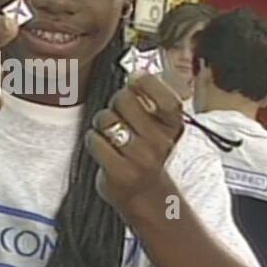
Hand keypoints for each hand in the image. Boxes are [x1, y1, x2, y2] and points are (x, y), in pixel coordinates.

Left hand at [85, 73, 184, 210]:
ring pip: (106, 119)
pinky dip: (93, 140)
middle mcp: (161, 142)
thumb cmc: (145, 150)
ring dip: (101, 123)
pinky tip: (104, 148)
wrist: (144, 193)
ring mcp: (141, 159)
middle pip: (124, 100)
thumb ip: (148, 99)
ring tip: (110, 134)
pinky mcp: (120, 173)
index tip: (134, 78)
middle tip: (118, 113)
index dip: (146, 82)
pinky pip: (94, 140)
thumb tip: (134, 73)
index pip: (165, 96)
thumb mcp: (157, 125)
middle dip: (115, 102)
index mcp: (173, 126)